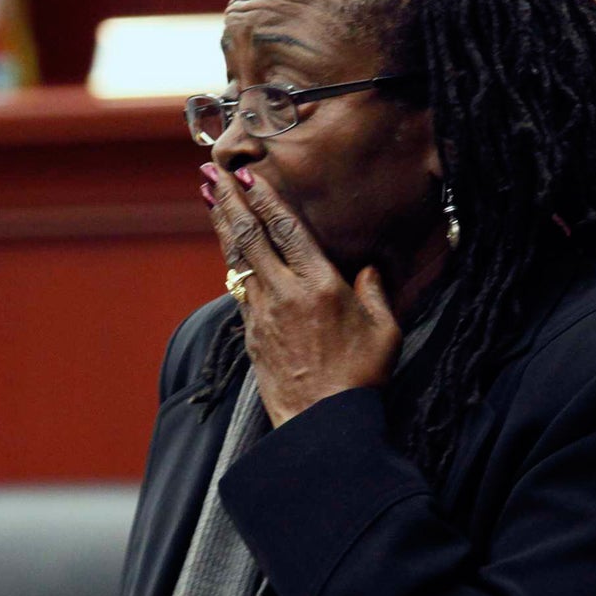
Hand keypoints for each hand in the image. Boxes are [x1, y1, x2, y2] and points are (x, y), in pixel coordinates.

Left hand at [205, 164, 399, 424]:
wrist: (321, 423)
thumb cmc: (360, 378)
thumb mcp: (384, 330)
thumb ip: (374, 292)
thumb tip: (368, 270)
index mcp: (319, 285)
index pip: (286, 229)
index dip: (265, 198)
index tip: (248, 174)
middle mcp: (284, 293)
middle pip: (250, 236)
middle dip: (229, 201)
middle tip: (211, 172)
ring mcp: (262, 314)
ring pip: (238, 259)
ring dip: (223, 225)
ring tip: (210, 197)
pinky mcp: (252, 335)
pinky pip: (239, 288)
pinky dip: (232, 261)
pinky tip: (229, 249)